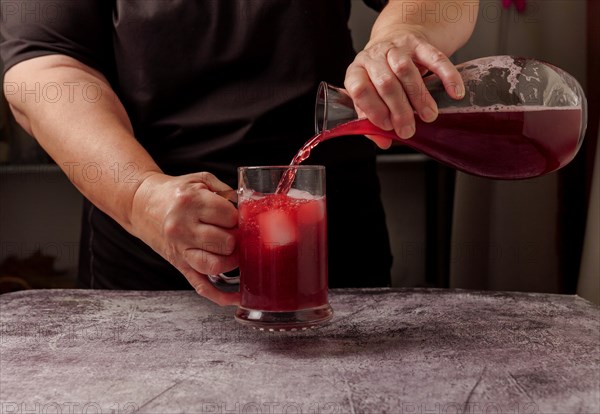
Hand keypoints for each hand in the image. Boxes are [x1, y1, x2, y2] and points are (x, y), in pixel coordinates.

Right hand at [131, 172, 239, 305]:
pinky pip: (201, 285)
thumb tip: (249, 208)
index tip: (240, 217)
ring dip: (232, 262)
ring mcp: (180, 249)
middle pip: (224, 243)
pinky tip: (236, 297)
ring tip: (235, 252)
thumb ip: (226, 190)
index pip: (229, 217)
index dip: (240, 218)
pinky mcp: (179, 264)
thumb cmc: (174, 191)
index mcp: (191, 202)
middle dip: (237, 239)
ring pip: (214, 266)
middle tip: (238, 234)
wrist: (140, 203)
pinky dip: (220, 295)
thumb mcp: (200, 179)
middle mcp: (183, 228)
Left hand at [345, 28, 464, 146]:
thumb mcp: (373, 97)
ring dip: (419, 97)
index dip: (374, 110)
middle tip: (409, 129)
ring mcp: (396, 47)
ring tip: (429, 116)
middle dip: (399, 111)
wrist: (396, 38)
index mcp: (357, 72)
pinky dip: (447, 76)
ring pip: (405, 70)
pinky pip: (434, 58)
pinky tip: (454, 92)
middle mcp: (374, 57)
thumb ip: (373, 122)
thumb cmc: (383, 76)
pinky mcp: (419, 43)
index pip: (360, 90)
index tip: (388, 126)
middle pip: (385, 83)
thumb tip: (383, 141)